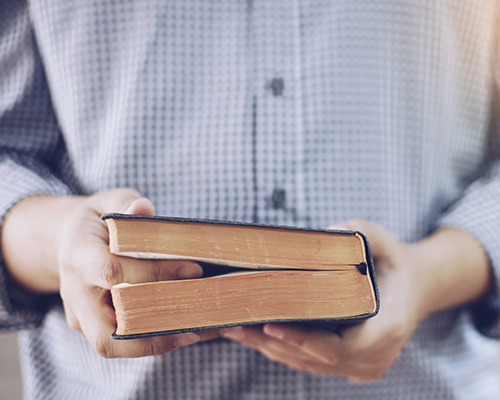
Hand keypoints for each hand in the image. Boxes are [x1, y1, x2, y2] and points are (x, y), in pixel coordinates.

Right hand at [2, 189, 219, 357]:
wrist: (69, 242)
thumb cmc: (96, 221)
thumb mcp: (107, 201)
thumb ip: (125, 202)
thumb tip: (143, 209)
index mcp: (77, 256)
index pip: (112, 272)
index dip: (154, 274)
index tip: (195, 269)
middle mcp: (75, 293)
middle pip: (105, 331)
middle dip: (154, 328)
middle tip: (200, 318)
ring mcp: (81, 316)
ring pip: (114, 345)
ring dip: (159, 342)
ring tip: (201, 329)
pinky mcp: (95, 327)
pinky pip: (124, 342)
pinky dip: (157, 339)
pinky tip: (192, 328)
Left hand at [222, 219, 490, 380]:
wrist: (416, 287)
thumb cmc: (396, 264)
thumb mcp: (386, 242)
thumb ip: (363, 233)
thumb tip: (328, 231)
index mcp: (388, 329)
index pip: (339, 346)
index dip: (303, 340)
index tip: (270, 326)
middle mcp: (375, 356)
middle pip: (316, 358)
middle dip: (274, 342)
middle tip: (236, 324)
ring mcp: (362, 366)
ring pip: (308, 364)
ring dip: (270, 348)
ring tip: (235, 328)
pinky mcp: (349, 365)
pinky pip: (310, 362)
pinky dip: (282, 350)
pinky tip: (254, 333)